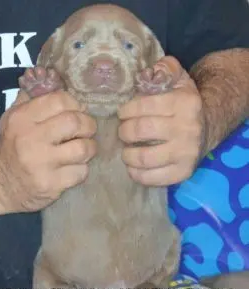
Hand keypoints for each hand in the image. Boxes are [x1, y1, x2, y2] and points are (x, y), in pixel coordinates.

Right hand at [0, 89, 96, 212]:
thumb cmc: (12, 146)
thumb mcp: (13, 118)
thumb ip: (31, 97)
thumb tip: (51, 75)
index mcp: (22, 118)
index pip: (60, 100)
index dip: (75, 104)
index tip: (77, 112)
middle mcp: (30, 139)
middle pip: (76, 122)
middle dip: (88, 125)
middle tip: (85, 131)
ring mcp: (41, 164)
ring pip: (83, 148)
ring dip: (88, 148)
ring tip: (82, 149)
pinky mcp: (51, 184)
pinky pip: (81, 172)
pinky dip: (81, 169)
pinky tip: (72, 168)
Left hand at [118, 57, 204, 185]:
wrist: (208, 126)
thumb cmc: (183, 103)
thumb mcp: (178, 79)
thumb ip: (164, 68)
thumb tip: (149, 70)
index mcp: (184, 103)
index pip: (143, 106)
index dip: (126, 110)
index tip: (122, 114)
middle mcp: (187, 128)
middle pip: (140, 130)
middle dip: (124, 131)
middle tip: (123, 132)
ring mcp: (186, 152)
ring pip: (144, 157)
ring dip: (127, 154)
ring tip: (126, 150)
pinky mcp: (183, 172)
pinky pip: (153, 178)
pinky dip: (136, 174)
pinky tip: (133, 166)